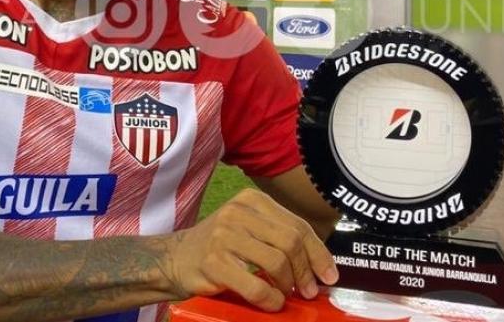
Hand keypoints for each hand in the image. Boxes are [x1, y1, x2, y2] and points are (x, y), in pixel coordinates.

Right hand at [162, 188, 339, 310]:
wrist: (174, 259)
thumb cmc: (219, 247)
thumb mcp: (249, 230)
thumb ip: (278, 238)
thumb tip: (319, 265)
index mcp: (252, 200)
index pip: (297, 225)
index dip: (318, 253)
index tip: (329, 275)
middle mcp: (238, 212)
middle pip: (290, 242)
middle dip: (306, 271)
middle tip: (309, 290)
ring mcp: (224, 235)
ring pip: (277, 261)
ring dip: (288, 285)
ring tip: (286, 295)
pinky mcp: (214, 262)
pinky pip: (256, 284)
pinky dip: (270, 298)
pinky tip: (271, 302)